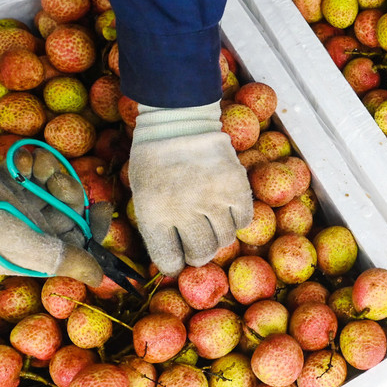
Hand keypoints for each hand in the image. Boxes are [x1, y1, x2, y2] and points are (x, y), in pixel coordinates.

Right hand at [0, 151, 112, 284]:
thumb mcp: (29, 250)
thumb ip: (66, 260)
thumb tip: (100, 277)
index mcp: (39, 252)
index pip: (79, 242)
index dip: (94, 227)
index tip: (102, 207)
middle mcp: (32, 228)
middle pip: (71, 210)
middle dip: (71, 195)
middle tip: (59, 185)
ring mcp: (20, 203)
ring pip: (55, 186)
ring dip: (53, 174)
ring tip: (37, 171)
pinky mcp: (8, 180)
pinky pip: (35, 169)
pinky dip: (32, 163)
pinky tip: (20, 165)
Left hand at [128, 101, 253, 275]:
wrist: (179, 121)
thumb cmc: (154, 159)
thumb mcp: (142, 194)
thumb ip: (157, 226)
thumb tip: (174, 259)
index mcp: (153, 214)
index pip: (168, 260)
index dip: (174, 264)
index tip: (177, 260)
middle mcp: (184, 211)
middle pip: (201, 253)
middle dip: (198, 253)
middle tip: (197, 244)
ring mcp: (213, 199)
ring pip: (224, 239)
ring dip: (217, 235)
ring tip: (210, 221)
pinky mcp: (236, 187)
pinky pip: (243, 220)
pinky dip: (235, 219)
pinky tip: (225, 209)